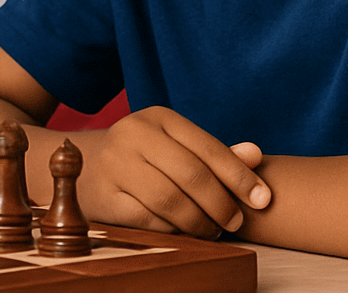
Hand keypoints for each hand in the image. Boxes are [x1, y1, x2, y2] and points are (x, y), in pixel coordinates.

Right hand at [81, 106, 269, 238]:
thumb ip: (215, 153)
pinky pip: (149, 220)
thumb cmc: (144, 157)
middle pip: (191, 175)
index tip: (262, 200)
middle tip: (234, 221)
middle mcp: (132, 134)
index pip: (208, 147)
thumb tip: (255, 155)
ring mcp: (114, 165)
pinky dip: (173, 229)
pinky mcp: (104, 196)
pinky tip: (183, 230)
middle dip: (221, 203)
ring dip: (199, 222)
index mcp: (158, 117)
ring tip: (211, 229)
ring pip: (170, 200)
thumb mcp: (177, 145)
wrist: (85, 166)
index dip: (240, 176)